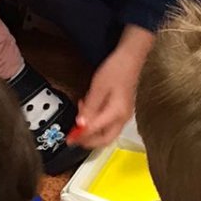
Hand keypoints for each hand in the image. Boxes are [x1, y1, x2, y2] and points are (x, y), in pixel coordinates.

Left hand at [75, 33, 150, 151]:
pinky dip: (97, 123)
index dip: (81, 136)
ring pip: (106, 133)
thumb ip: (89, 108)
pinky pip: (108, 123)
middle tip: (75, 138)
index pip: (96, 130)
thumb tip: (81, 123)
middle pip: (105, 139)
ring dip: (92, 131)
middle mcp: (123, 118)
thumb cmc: (117, 69)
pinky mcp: (122, 111)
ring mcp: (124, 115)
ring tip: (81, 120)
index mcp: (117, 113)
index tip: (70, 139)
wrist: (130, 58)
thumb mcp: (98, 87)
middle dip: (88, 141)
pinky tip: (89, 112)